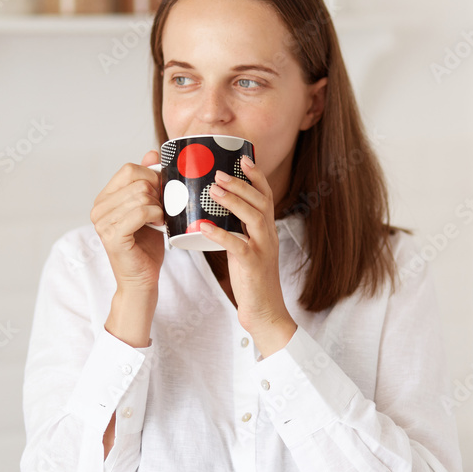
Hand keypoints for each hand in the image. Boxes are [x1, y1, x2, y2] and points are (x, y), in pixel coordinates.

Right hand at [90, 150, 165, 293]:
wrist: (142, 279)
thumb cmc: (146, 245)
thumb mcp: (149, 208)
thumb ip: (147, 181)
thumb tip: (151, 153)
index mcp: (104, 198)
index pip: (129, 169)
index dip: (151, 177)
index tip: (160, 194)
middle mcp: (98, 208)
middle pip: (137, 181)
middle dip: (157, 194)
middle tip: (161, 211)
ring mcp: (102, 222)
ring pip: (141, 196)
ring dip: (159, 207)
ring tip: (159, 221)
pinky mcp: (112, 236)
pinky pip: (141, 212)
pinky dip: (156, 216)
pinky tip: (158, 226)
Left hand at [199, 155, 296, 342]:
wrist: (265, 312)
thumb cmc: (251, 280)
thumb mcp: (245, 249)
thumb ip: (236, 230)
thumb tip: (212, 213)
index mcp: (266, 229)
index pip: (265, 196)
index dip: (256, 176)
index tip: (244, 159)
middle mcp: (268, 235)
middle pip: (260, 201)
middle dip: (241, 184)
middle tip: (219, 172)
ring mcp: (263, 250)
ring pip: (253, 218)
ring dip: (234, 201)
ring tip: (213, 190)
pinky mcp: (253, 266)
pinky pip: (238, 246)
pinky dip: (220, 235)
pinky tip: (204, 227)